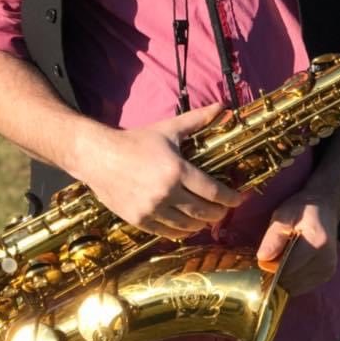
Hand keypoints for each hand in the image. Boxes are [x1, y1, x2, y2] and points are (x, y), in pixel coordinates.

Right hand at [73, 103, 242, 240]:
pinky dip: (182, 231)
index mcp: (177, 170)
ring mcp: (152, 209)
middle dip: (219, 212)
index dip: (231, 198)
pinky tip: (187, 225)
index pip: (213, 191)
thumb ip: (198, 120)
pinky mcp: (139, 221)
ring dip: (202, 224)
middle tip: (225, 209)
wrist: (99, 156)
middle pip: (203, 212)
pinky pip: (168, 233)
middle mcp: (166, 193)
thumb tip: (223, 107)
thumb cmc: (136, 140)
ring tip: (207, 217)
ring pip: (187, 226)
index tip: (240, 198)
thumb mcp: (168, 128)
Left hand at [255, 193, 338, 296]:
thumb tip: (262, 258)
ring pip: (296, 286)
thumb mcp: (284, 214)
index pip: (288, 268)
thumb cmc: (301, 208)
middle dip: (276, 274)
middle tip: (267, 260)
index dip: (270, 268)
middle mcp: (326, 261)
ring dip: (283, 279)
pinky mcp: (326, 275)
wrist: (325, 207)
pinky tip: (288, 264)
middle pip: (292, 279)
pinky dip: (292, 279)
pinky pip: (302, 285)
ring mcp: (328, 270)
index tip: (261, 260)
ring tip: (278, 260)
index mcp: (317, 243)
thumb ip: (274, 236)